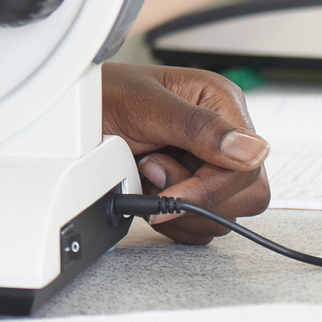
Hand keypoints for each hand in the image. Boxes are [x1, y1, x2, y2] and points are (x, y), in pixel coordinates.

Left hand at [101, 63, 269, 243]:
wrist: (69, 114)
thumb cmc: (99, 94)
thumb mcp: (143, 105)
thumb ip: (198, 127)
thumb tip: (251, 150)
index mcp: (220, 103)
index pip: (248, 166)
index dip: (212, 188)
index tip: (172, 192)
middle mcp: (220, 136)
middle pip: (246, 196)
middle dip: (195, 196)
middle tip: (151, 170)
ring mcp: (205, 165)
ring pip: (222, 216)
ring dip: (177, 206)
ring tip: (144, 173)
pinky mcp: (188, 188)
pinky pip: (198, 226)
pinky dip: (169, 218)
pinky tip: (145, 191)